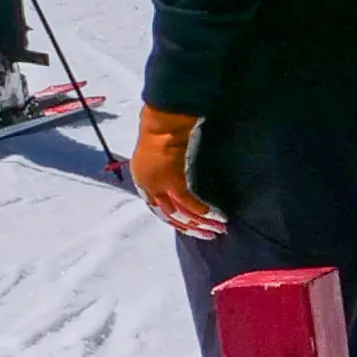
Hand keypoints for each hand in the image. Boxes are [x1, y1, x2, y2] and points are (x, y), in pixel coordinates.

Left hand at [131, 103, 222, 237]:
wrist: (163, 121)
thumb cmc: (161, 127)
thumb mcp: (156, 148)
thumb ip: (162, 162)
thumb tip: (174, 166)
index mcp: (140, 176)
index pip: (155, 205)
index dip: (172, 218)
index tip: (189, 225)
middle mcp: (146, 185)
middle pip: (167, 215)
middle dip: (188, 227)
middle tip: (206, 234)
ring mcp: (158, 186)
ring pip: (180, 213)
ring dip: (199, 224)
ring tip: (217, 229)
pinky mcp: (173, 183)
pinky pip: (189, 204)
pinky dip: (203, 212)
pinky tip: (216, 217)